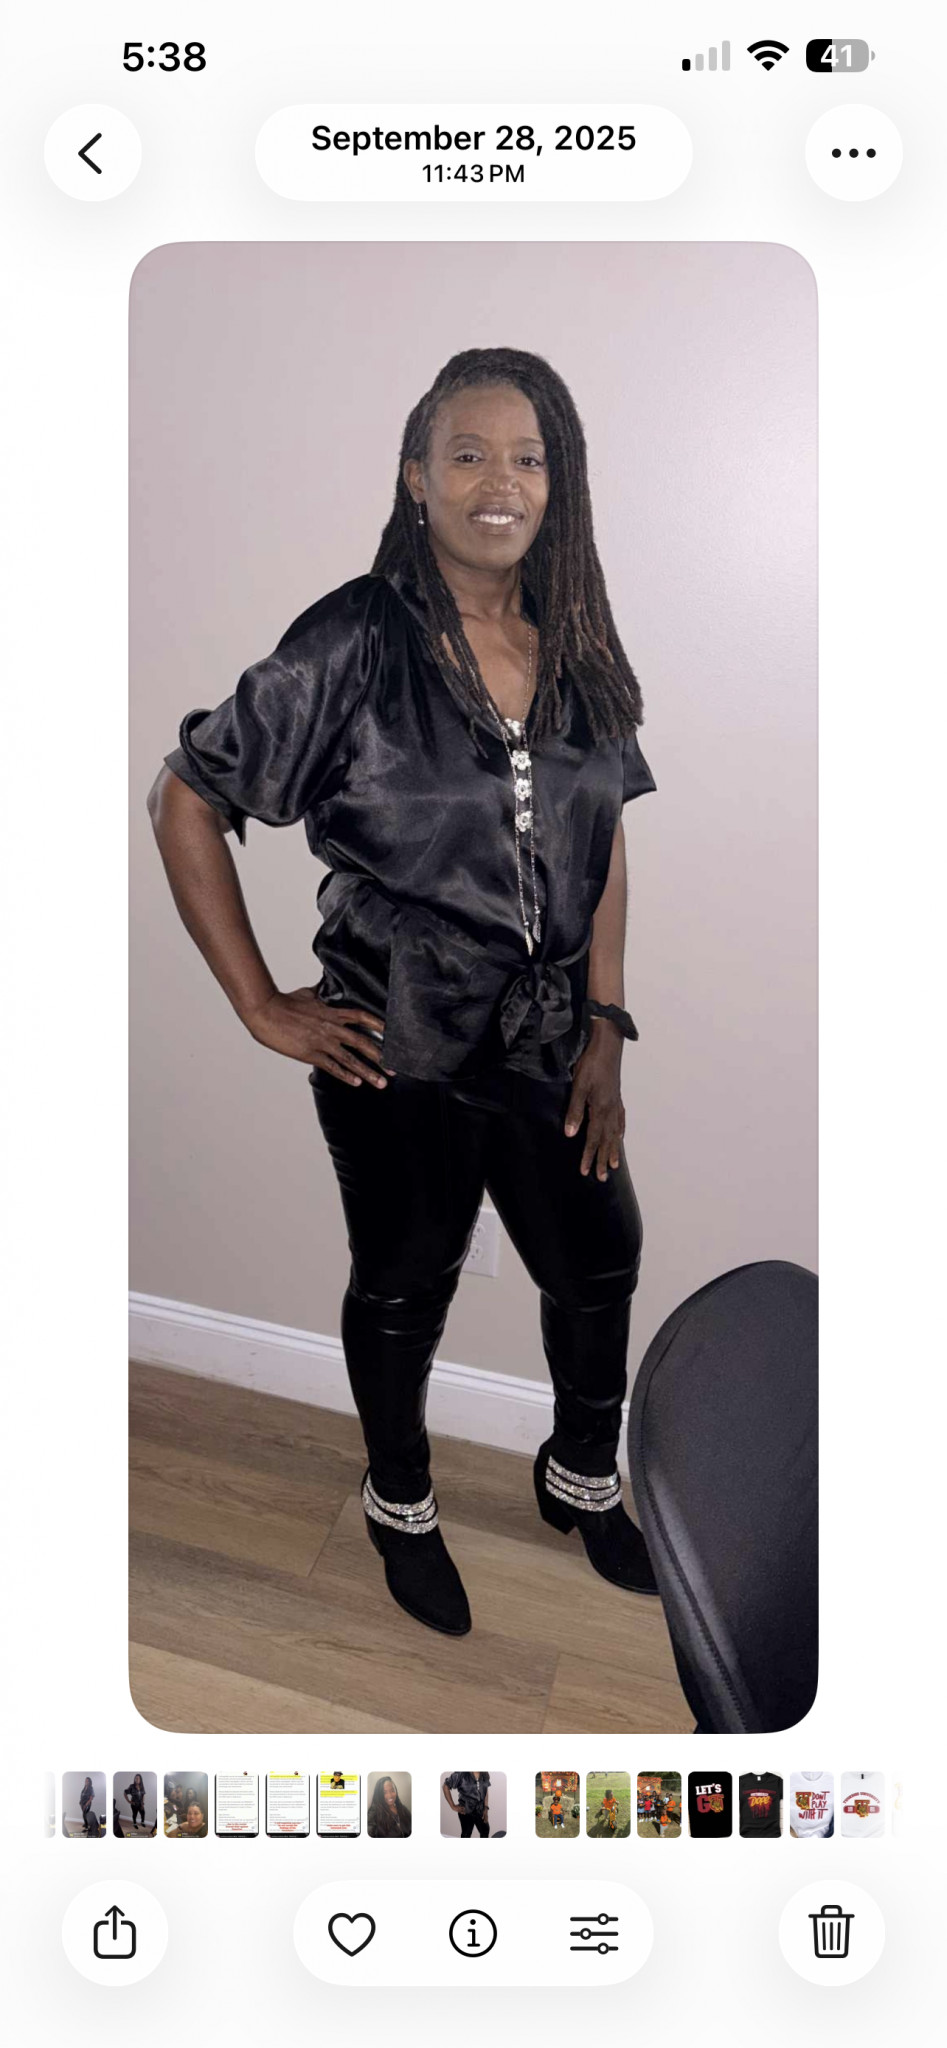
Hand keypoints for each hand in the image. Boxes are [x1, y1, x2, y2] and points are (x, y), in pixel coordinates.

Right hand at [243, 986, 394, 1086]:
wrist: (266, 1012)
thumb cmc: (284, 1002)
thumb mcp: (307, 993)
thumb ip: (321, 991)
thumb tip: (326, 983)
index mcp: (332, 1012)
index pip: (362, 1016)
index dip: (379, 1025)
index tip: (392, 1035)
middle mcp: (331, 1028)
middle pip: (362, 1042)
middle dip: (380, 1057)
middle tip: (394, 1068)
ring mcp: (322, 1042)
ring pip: (350, 1059)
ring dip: (368, 1072)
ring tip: (381, 1083)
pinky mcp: (310, 1053)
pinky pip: (332, 1067)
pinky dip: (345, 1075)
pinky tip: (356, 1083)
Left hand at [564, 1024, 624, 1177]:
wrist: (608, 1045)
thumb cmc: (591, 1064)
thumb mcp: (578, 1086)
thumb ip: (574, 1111)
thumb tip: (570, 1134)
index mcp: (600, 1109)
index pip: (593, 1138)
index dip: (588, 1156)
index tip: (585, 1171)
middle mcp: (610, 1110)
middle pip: (606, 1140)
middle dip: (603, 1159)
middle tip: (601, 1177)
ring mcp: (615, 1104)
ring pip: (615, 1133)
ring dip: (613, 1149)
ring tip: (613, 1165)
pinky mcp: (616, 1097)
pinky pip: (620, 1120)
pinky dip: (620, 1131)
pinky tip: (620, 1137)